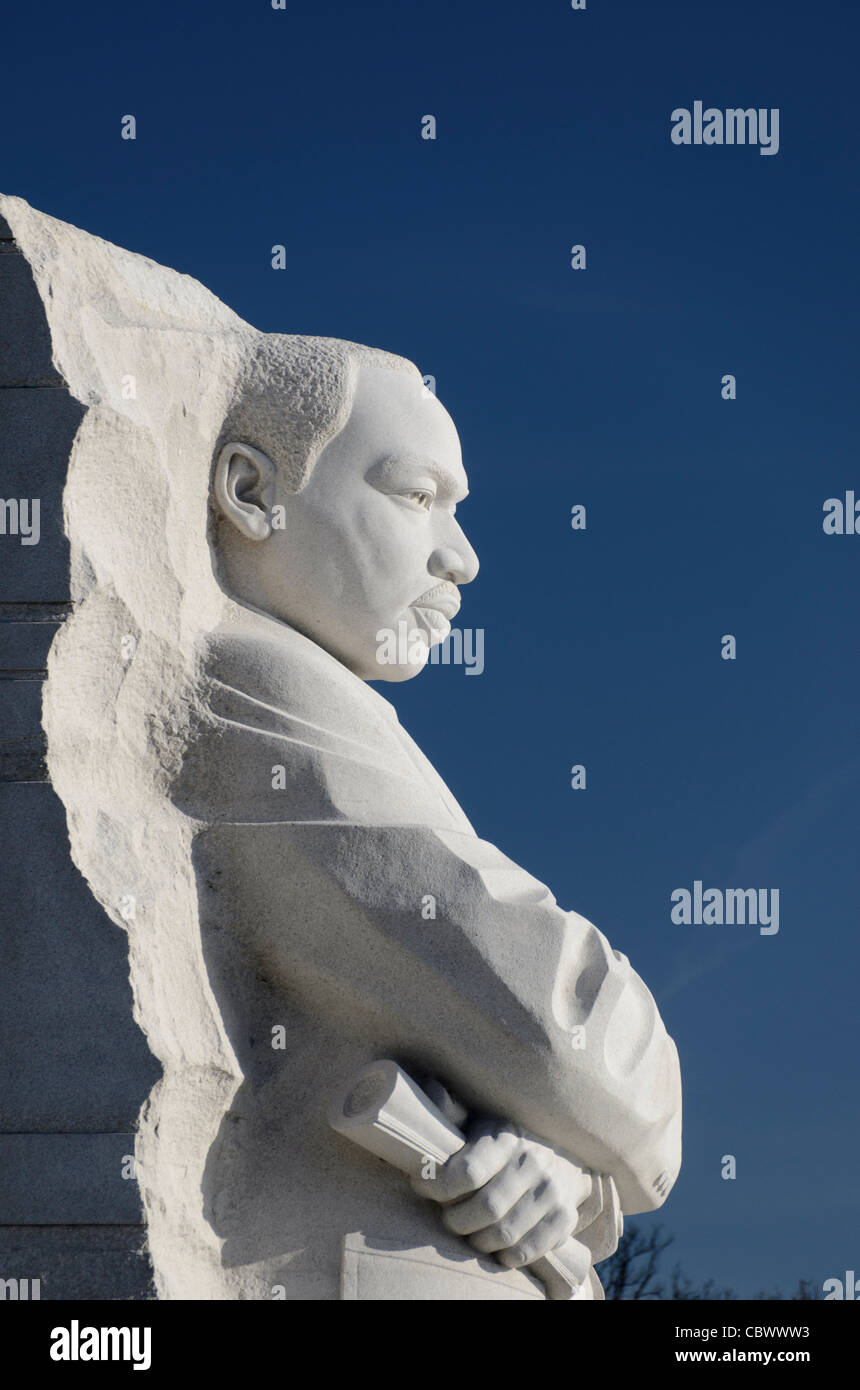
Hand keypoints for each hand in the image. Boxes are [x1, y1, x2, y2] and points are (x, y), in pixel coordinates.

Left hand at [410, 1117, 592, 1268]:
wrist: (563, 1154)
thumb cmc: (505, 1141)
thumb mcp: (480, 1120)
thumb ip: (452, 1113)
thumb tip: (429, 1092)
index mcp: (506, 1137)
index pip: (468, 1171)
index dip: (438, 1186)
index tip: (423, 1187)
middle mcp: (533, 1162)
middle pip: (486, 1209)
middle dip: (456, 1220)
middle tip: (448, 1218)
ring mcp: (552, 1192)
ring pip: (505, 1234)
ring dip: (478, 1241)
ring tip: (470, 1233)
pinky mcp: (565, 1218)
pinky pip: (529, 1250)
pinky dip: (506, 1256)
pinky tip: (496, 1247)